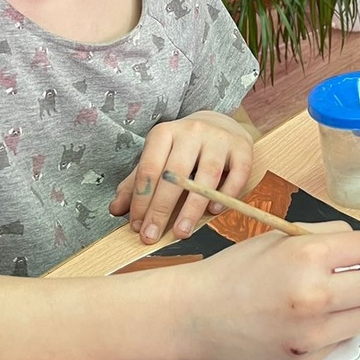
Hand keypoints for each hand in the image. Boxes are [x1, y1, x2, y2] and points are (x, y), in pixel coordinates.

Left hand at [111, 110, 252, 242]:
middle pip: (174, 174)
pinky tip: (214, 211)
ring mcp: (219, 138)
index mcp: (165, 133)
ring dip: (192, 208)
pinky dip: (226, 194)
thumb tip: (116, 209)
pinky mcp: (243, 147)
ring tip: (182, 232)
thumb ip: (137, 183)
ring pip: (207, 175)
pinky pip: (237, 173)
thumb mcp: (157, 157)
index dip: (141, 200)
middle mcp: (192, 131)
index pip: (149, 169)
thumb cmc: (183, 148)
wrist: (219, 123)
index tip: (137, 226)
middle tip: (152, 236)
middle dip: (161, 209)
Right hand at [174, 221, 359, 359]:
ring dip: (353, 308)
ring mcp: (309, 333)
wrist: (192, 315)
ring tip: (327, 302)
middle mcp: (314, 295)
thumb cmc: (234, 271)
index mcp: (307, 255)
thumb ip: (324, 237)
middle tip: (348, 279)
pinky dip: (331, 332)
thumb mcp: (279, 238)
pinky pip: (340, 342)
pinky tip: (305, 324)